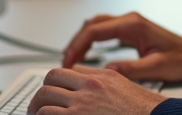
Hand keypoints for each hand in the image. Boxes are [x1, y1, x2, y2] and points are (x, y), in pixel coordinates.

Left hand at [28, 65, 163, 114]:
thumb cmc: (144, 110)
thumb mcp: (124, 86)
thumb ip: (104, 82)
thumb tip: (86, 83)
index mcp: (101, 77)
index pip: (68, 71)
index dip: (57, 82)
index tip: (54, 91)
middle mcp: (90, 87)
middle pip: (52, 79)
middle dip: (41, 92)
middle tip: (38, 105)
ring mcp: (83, 105)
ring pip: (44, 98)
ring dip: (36, 108)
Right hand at [62, 12, 181, 81]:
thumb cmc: (181, 58)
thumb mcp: (156, 67)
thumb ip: (130, 69)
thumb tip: (106, 72)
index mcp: (134, 24)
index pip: (95, 29)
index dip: (78, 45)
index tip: (69, 60)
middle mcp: (130, 20)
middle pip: (92, 24)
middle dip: (76, 41)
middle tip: (66, 61)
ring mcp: (130, 24)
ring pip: (97, 26)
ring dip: (82, 40)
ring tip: (72, 59)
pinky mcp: (131, 32)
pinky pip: (104, 32)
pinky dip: (91, 41)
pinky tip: (86, 54)